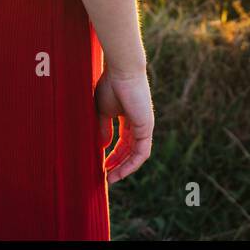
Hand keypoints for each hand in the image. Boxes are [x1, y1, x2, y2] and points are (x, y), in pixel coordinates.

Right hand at [94, 66, 153, 183]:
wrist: (121, 71)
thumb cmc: (110, 85)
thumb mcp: (102, 111)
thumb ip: (103, 128)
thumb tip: (102, 146)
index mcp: (129, 117)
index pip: (123, 141)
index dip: (113, 154)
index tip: (102, 165)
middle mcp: (138, 123)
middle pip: (130, 150)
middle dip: (118, 164)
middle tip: (107, 176)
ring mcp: (144, 126)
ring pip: (137, 154)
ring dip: (125, 168)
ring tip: (112, 178)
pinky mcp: (146, 128)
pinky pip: (142, 152)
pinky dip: (132, 163)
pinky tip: (121, 171)